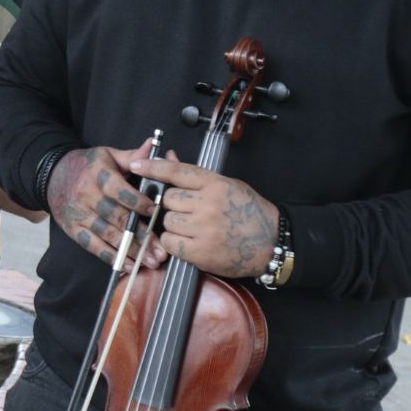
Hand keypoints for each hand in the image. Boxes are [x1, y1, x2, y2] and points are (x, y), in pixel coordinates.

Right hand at [46, 142, 165, 269]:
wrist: (53, 175)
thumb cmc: (88, 165)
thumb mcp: (108, 155)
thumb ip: (132, 156)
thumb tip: (154, 146)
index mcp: (97, 173)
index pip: (118, 190)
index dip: (137, 202)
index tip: (155, 212)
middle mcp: (86, 194)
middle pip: (116, 217)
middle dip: (140, 235)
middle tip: (161, 250)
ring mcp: (78, 213)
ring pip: (106, 234)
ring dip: (130, 250)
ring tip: (151, 262)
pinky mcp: (72, 228)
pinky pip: (93, 245)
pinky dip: (111, 257)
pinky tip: (128, 265)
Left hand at [129, 157, 278, 278]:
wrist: (272, 243)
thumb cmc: (250, 213)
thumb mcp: (228, 186)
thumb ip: (196, 176)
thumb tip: (167, 158)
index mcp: (215, 184)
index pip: (177, 172)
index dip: (154, 167)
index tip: (137, 164)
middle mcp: (208, 205)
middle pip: (168, 199)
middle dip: (172, 205)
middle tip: (187, 211)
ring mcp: (204, 229)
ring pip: (167, 221)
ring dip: (172, 224)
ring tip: (191, 227)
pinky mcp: (201, 252)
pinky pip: (170, 242)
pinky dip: (173, 242)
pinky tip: (187, 241)